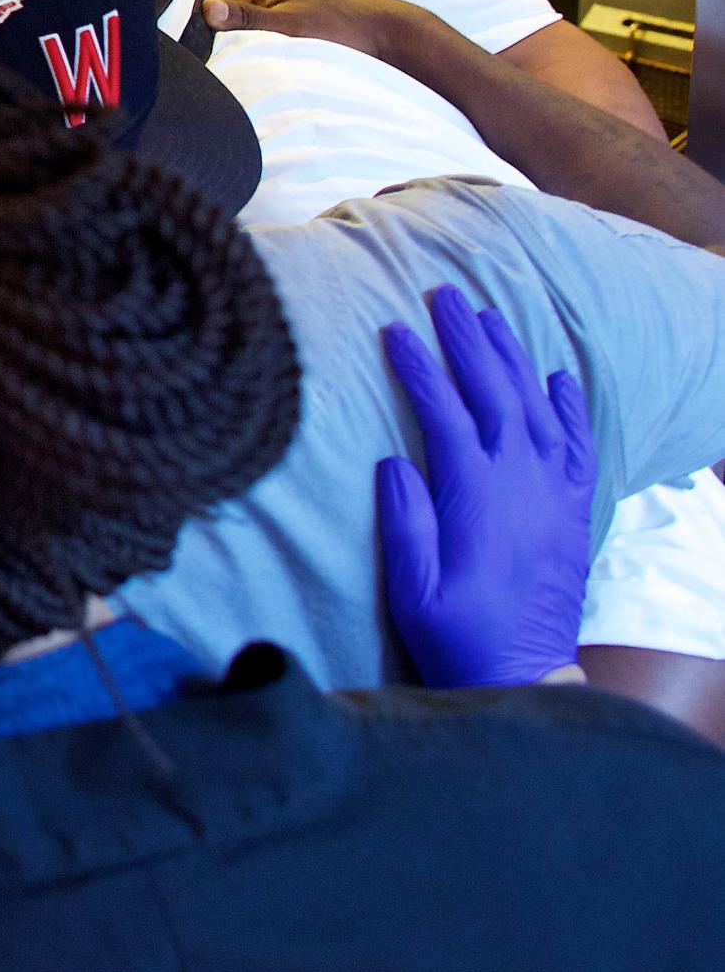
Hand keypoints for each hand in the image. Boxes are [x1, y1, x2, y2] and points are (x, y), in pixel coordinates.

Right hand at [200, 0, 421, 60]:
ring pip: (233, 27)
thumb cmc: (342, 27)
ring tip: (230, 68)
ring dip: (230, 48)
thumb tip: (206, 9)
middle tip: (210, 67)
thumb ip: (247, 18)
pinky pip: (251, 34)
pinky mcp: (282, 19)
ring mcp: (270, 3)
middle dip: (209, 39)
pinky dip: (247, 49)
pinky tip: (251, 64)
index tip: (190, 55)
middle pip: (215, 15)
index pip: (203, 2)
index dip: (192, 27)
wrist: (386, 32)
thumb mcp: (290, 26)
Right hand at [376, 285, 597, 686]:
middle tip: (447, 296)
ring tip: (489, 318)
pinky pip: (578, 446)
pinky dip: (570, 407)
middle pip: (496, 395)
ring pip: (537, 408)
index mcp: (477, 496)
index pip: (447, 415)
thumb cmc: (456, 632)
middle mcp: (523, 484)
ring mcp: (554, 494)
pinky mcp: (574, 510)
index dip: (420, 370)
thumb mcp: (412, 586)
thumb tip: (393, 461)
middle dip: (469, 341)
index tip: (397, 331)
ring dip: (513, 359)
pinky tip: (557, 375)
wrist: (524, 674)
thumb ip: (406, 522)